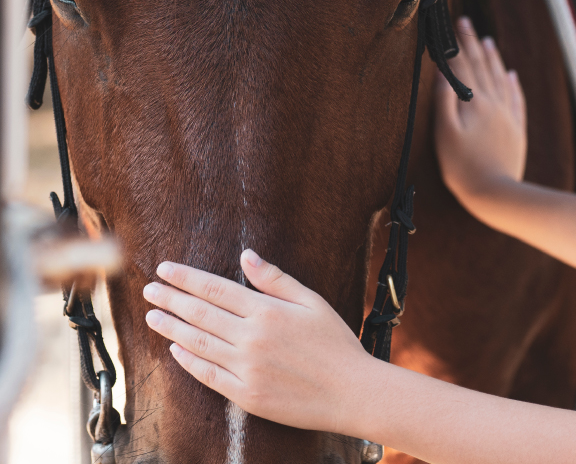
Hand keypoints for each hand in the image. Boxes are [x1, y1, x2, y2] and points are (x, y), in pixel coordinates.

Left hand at [143, 249, 372, 434]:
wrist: (351, 392)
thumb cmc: (336, 343)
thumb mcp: (312, 302)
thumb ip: (276, 279)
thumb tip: (247, 255)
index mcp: (268, 311)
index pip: (215, 289)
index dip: (186, 278)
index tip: (165, 269)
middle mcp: (252, 338)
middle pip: (200, 314)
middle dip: (171, 299)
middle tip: (149, 289)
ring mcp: (246, 368)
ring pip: (198, 343)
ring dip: (171, 328)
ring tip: (153, 316)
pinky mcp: (246, 395)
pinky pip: (208, 375)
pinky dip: (188, 361)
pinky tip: (175, 350)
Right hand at [435, 17, 526, 209]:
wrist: (495, 192)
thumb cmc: (462, 167)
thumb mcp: (444, 134)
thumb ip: (443, 100)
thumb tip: (442, 72)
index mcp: (474, 102)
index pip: (464, 66)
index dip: (458, 44)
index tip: (455, 23)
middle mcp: (494, 103)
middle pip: (483, 67)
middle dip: (474, 43)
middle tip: (467, 23)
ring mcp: (508, 115)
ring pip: (501, 79)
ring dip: (494, 58)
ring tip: (489, 41)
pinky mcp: (517, 129)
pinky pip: (516, 99)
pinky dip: (513, 84)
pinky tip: (512, 75)